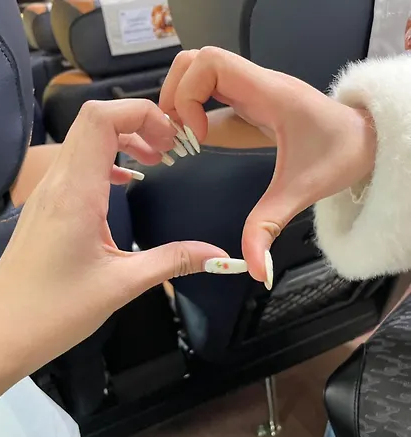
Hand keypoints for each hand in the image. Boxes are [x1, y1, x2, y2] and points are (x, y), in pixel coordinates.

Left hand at [0, 99, 227, 387]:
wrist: (1, 332)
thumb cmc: (56, 311)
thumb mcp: (123, 284)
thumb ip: (174, 261)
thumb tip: (219, 256)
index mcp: (76, 193)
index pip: (101, 119)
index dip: (140, 114)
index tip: (170, 142)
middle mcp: (57, 183)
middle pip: (94, 120)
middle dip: (138, 123)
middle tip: (169, 151)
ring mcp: (47, 191)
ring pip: (84, 139)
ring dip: (123, 139)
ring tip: (154, 161)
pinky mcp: (46, 204)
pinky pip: (77, 163)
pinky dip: (107, 159)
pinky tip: (125, 181)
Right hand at [160, 47, 376, 281]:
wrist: (365, 140)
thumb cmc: (341, 154)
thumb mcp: (301, 191)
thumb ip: (269, 229)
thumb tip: (254, 270)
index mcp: (267, 94)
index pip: (208, 63)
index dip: (188, 96)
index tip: (197, 137)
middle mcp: (255, 85)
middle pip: (193, 63)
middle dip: (175, 98)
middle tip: (178, 137)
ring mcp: (250, 91)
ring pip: (197, 75)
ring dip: (180, 105)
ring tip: (182, 141)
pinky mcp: (249, 103)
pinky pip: (210, 96)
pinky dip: (193, 114)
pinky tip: (196, 143)